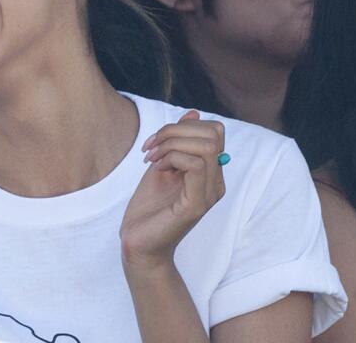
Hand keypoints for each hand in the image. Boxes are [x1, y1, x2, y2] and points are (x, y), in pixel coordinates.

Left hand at [120, 111, 225, 273]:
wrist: (139, 242)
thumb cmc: (149, 206)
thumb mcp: (161, 164)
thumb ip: (176, 142)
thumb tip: (194, 113)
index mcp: (210, 173)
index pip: (214, 130)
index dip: (183, 126)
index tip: (155, 140)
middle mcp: (215, 183)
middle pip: (212, 133)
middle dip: (174, 130)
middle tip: (150, 147)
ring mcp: (209, 194)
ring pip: (206, 146)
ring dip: (171, 144)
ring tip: (151, 157)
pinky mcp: (197, 204)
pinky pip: (196, 165)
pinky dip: (171, 157)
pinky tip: (156, 168)